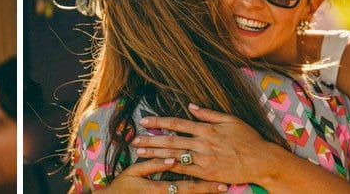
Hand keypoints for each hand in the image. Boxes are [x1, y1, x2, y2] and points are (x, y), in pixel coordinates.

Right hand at [98, 158, 228, 193]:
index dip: (205, 187)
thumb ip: (152, 165)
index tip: (222, 184)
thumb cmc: (123, 186)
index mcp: (157, 190)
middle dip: (209, 191)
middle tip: (227, 187)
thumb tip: (171, 159)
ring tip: (222, 190)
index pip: (186, 188)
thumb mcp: (133, 173)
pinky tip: (203, 193)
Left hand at [132, 103, 281, 184]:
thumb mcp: (231, 120)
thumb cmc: (249, 139)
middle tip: (134, 139)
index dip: (158, 122)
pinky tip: (158, 167)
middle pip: (170, 140)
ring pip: (173, 155)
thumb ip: (208, 113)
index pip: (177, 123)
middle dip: (150, 139)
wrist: (262, 161)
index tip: (144, 121)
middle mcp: (202, 142)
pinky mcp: (207, 173)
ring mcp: (203, 158)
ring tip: (139, 153)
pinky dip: (170, 168)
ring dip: (155, 154)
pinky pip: (185, 170)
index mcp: (206, 128)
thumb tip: (190, 106)